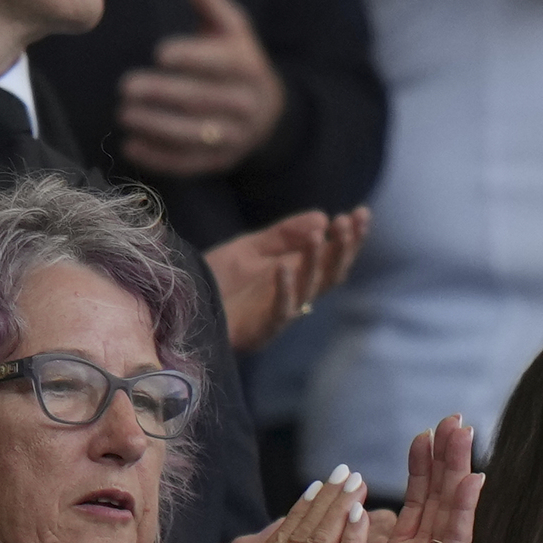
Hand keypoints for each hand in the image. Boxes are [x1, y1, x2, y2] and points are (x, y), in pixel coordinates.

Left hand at [117, 0, 285, 177]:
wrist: (268, 113)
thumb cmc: (236, 62)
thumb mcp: (233, 30)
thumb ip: (211, 5)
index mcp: (247, 67)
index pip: (220, 62)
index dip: (191, 56)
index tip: (159, 52)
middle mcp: (245, 104)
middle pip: (201, 99)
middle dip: (162, 93)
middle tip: (126, 86)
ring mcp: (234, 136)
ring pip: (194, 134)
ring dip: (156, 126)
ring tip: (123, 114)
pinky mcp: (219, 162)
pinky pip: (188, 163)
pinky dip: (157, 157)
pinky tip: (129, 146)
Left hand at [204, 206, 370, 351]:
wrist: (180, 307)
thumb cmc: (215, 280)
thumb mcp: (248, 250)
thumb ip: (283, 235)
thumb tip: (322, 218)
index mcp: (295, 274)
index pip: (332, 255)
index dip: (349, 237)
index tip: (362, 213)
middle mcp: (293, 294)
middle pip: (331, 273)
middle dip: (342, 248)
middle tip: (348, 222)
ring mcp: (278, 312)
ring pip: (309, 289)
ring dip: (316, 262)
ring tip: (318, 236)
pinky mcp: (261, 330)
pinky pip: (279, 311)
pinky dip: (284, 289)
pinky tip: (284, 267)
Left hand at [348, 417, 481, 542]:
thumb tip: (324, 530)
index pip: (410, 501)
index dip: (417, 469)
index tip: (420, 433)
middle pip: (435, 497)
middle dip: (443, 458)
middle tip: (451, 419)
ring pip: (449, 509)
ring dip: (457, 469)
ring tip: (464, 433)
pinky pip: (457, 540)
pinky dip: (464, 509)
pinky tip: (474, 480)